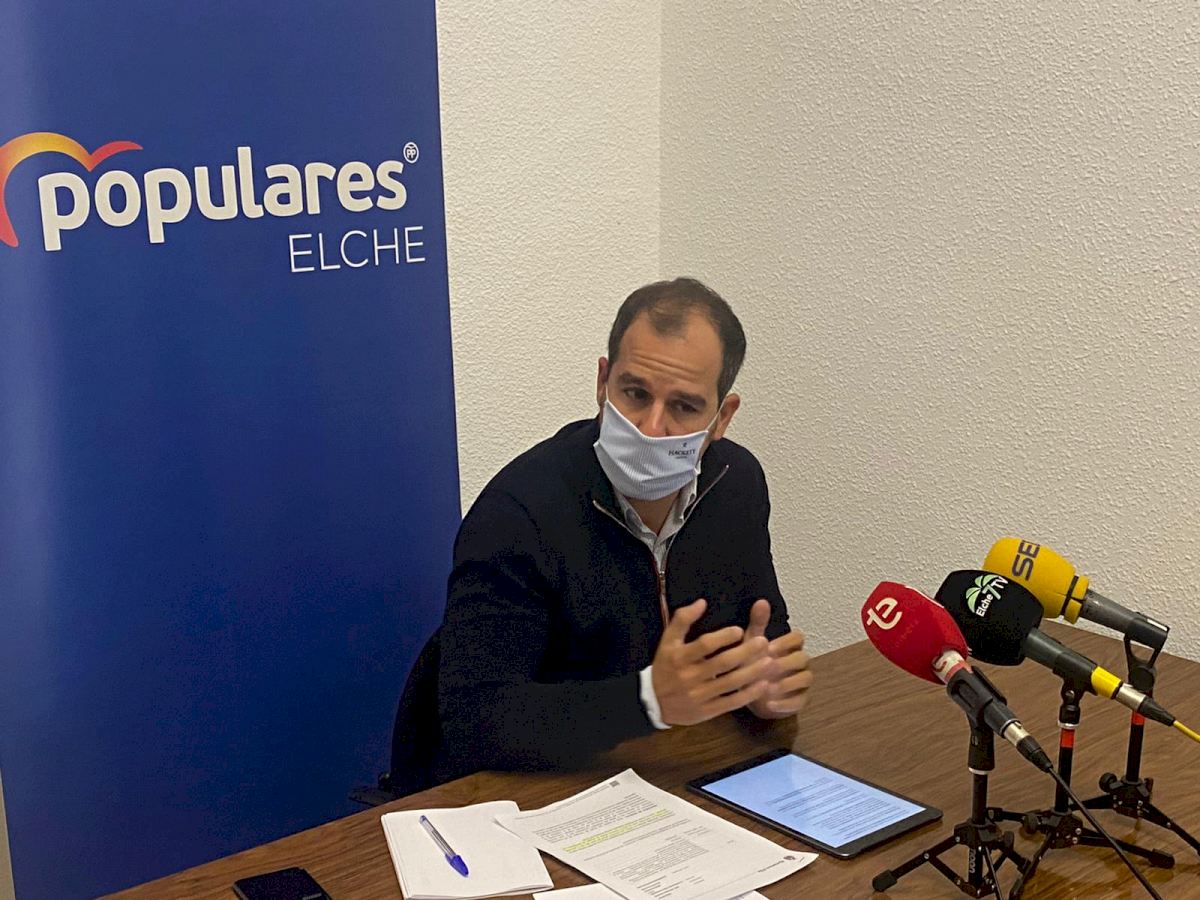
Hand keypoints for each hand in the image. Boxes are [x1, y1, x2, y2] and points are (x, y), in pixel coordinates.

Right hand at [651, 598, 771, 725]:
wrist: (653, 703)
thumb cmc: (665, 666)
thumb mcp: (667, 641)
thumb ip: (682, 620)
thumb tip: (702, 602)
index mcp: (679, 657)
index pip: (704, 645)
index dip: (723, 637)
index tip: (739, 630)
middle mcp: (689, 676)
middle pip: (722, 663)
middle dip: (745, 652)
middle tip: (763, 642)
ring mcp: (699, 695)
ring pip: (730, 683)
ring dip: (752, 672)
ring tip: (769, 661)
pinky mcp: (706, 711)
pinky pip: (731, 702)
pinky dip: (748, 694)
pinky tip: (762, 685)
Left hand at [743, 598, 812, 718]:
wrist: (748, 693)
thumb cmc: (752, 663)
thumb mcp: (751, 643)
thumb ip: (758, 623)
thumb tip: (762, 601)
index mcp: (788, 647)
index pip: (798, 637)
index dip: (786, 642)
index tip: (769, 647)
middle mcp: (798, 662)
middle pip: (803, 658)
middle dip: (786, 662)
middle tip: (768, 667)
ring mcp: (801, 682)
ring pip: (806, 678)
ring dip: (787, 683)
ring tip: (768, 688)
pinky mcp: (799, 700)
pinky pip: (800, 701)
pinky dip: (786, 704)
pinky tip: (769, 704)